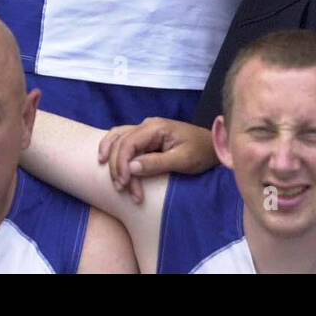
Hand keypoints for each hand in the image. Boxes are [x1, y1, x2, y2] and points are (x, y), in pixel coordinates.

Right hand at [97, 116, 214, 203]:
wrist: (212, 147)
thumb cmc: (201, 152)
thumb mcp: (183, 160)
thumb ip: (157, 163)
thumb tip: (131, 167)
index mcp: (156, 127)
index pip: (128, 143)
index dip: (120, 164)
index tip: (124, 184)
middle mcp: (147, 126)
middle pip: (120, 143)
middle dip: (118, 168)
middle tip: (123, 190)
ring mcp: (145, 131)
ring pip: (117, 140)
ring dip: (112, 161)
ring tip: (116, 182)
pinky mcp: (145, 139)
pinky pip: (122, 141)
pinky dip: (112, 152)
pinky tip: (103, 162)